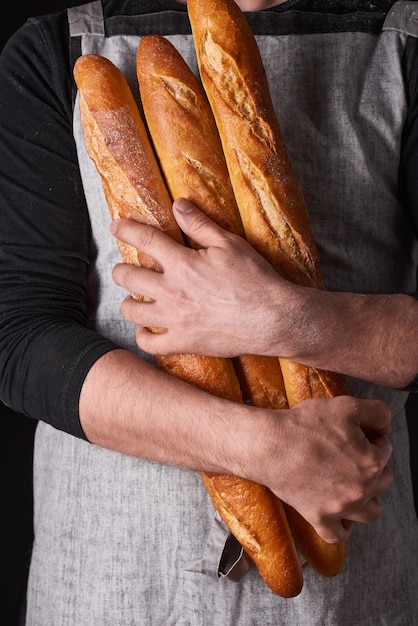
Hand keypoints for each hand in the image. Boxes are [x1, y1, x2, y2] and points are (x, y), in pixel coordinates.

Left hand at [111, 198, 292, 356]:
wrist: (273, 318)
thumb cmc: (255, 280)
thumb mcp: (229, 244)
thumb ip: (200, 224)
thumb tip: (178, 205)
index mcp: (182, 263)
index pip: (145, 240)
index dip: (126, 229)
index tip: (116, 226)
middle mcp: (172, 291)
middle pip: (129, 277)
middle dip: (121, 271)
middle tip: (122, 269)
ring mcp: (175, 320)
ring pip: (133, 311)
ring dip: (126, 302)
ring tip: (130, 299)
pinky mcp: (183, 342)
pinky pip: (150, 343)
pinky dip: (142, 337)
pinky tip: (144, 330)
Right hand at [260, 395, 392, 543]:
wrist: (271, 445)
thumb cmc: (305, 425)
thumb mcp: (345, 405)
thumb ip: (377, 412)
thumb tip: (386, 425)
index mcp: (371, 463)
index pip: (385, 449)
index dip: (370, 437)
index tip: (352, 433)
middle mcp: (361, 490)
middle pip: (384, 480)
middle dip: (372, 465)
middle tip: (349, 454)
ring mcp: (341, 508)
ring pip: (371, 512)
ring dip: (367, 498)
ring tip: (352, 484)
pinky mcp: (319, 518)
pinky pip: (338, 535)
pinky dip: (342, 527)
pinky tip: (339, 513)